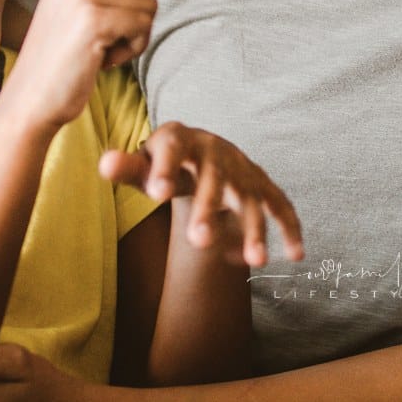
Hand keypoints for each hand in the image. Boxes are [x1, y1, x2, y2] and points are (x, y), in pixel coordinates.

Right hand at [0, 0, 171, 133]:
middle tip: (114, 37)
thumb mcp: (74, 6)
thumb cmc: (61, 59)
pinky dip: (133, 48)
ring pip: (148, 3)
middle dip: (141, 11)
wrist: (30, 98)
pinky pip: (142, 25)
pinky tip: (105, 60)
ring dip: (137, 33)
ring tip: (105, 50)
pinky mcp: (94, 20)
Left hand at [100, 123, 303, 266]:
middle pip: (212, 177)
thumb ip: (127, 167)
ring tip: (254, 263)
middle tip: (197, 242)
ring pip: (249, 196)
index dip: (164, 169)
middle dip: (208, 209)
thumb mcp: (144, 164)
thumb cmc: (164, 163)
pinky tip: (297, 255)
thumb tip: (104, 164)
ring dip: (254, 228)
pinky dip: (290, 227)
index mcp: (179, 138)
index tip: (157, 194)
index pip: (171, 149)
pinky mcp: (261, 184)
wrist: (199, 151)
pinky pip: (279, 204)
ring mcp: (241, 168)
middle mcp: (214, 150)